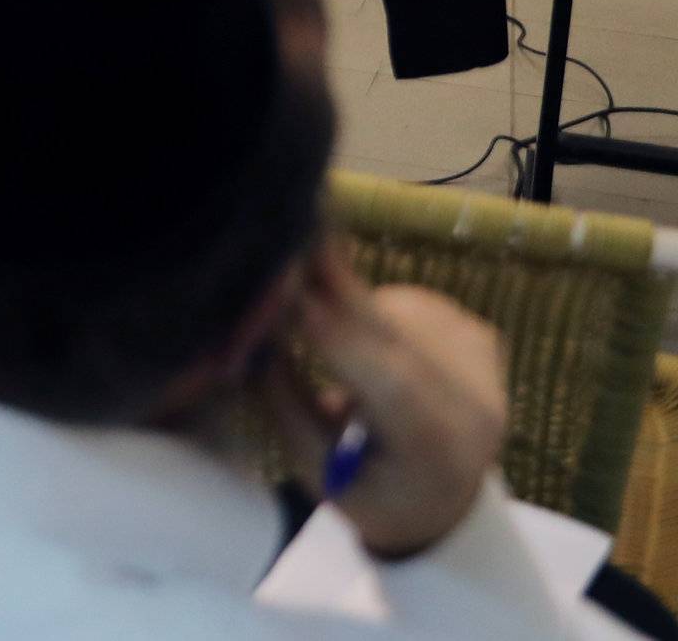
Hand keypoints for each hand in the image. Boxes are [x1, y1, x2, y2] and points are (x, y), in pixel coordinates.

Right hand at [260, 246, 506, 561]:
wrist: (448, 501)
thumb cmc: (372, 494)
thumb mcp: (319, 471)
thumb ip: (287, 404)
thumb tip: (257, 332)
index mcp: (438, 455)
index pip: (389, 383)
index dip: (335, 332)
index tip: (284, 293)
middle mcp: (478, 405)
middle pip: (396, 333)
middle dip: (334, 286)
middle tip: (288, 242)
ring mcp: (486, 366)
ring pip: (396, 310)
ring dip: (352, 308)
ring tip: (338, 352)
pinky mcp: (482, 335)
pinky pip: (411, 302)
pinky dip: (378, 311)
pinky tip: (376, 348)